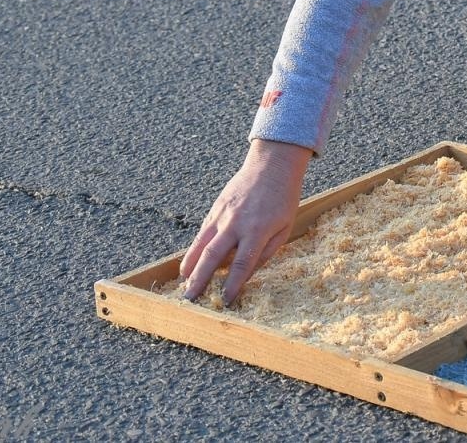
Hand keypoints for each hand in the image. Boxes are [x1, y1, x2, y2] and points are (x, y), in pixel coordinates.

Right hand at [179, 138, 312, 305]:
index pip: (242, 264)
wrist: (272, 166)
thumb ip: (265, 253)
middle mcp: (236, 224)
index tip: (225, 301)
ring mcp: (222, 215)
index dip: (233, 285)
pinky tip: (189, 263)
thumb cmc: (283, 199)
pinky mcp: (215, 208)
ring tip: (183, 284)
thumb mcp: (284, 228)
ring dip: (190, 266)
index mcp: (258, 231)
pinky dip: (194, 249)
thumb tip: (247, 275)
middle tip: (190, 299)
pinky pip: (202, 232)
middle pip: (213, 256)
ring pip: (201, 244)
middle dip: (200, 279)